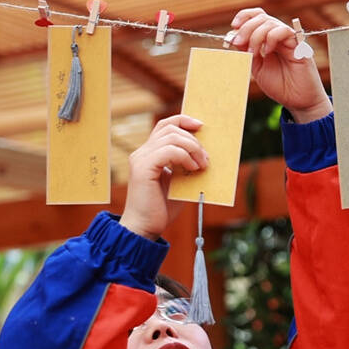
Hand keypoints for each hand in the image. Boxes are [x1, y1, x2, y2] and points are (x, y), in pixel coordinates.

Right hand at [120, 115, 207, 239]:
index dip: (183, 120)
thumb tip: (208, 154)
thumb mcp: (180, 182)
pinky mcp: (142, 168)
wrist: (146, 227)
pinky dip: (184, 157)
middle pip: (169, 127)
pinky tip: (192, 169)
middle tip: (206, 158)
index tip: (201, 126)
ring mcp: (140, 159)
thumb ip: (187, 166)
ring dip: (192, 148)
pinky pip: (168, 151)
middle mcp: (142, 152)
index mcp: (150, 153)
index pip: (165, 125)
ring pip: (171, 137)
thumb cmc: (162, 208)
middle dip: (193, 139)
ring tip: (201, 165)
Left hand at [229, 8, 330, 123]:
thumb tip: (233, 36)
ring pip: (270, 23)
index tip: (233, 26)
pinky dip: (271, 38)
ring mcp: (289, 40)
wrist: (297, 101)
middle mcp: (279, 36)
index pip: (257, 17)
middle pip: (261, 17)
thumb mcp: (256, 67)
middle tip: (238, 43)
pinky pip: (284, 31)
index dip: (244, 17)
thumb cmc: (280, 86)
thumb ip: (247, 51)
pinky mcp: (299, 45)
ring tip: (253, 53)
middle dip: (246, 28)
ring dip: (256, 36)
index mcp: (268, 39)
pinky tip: (268, 51)